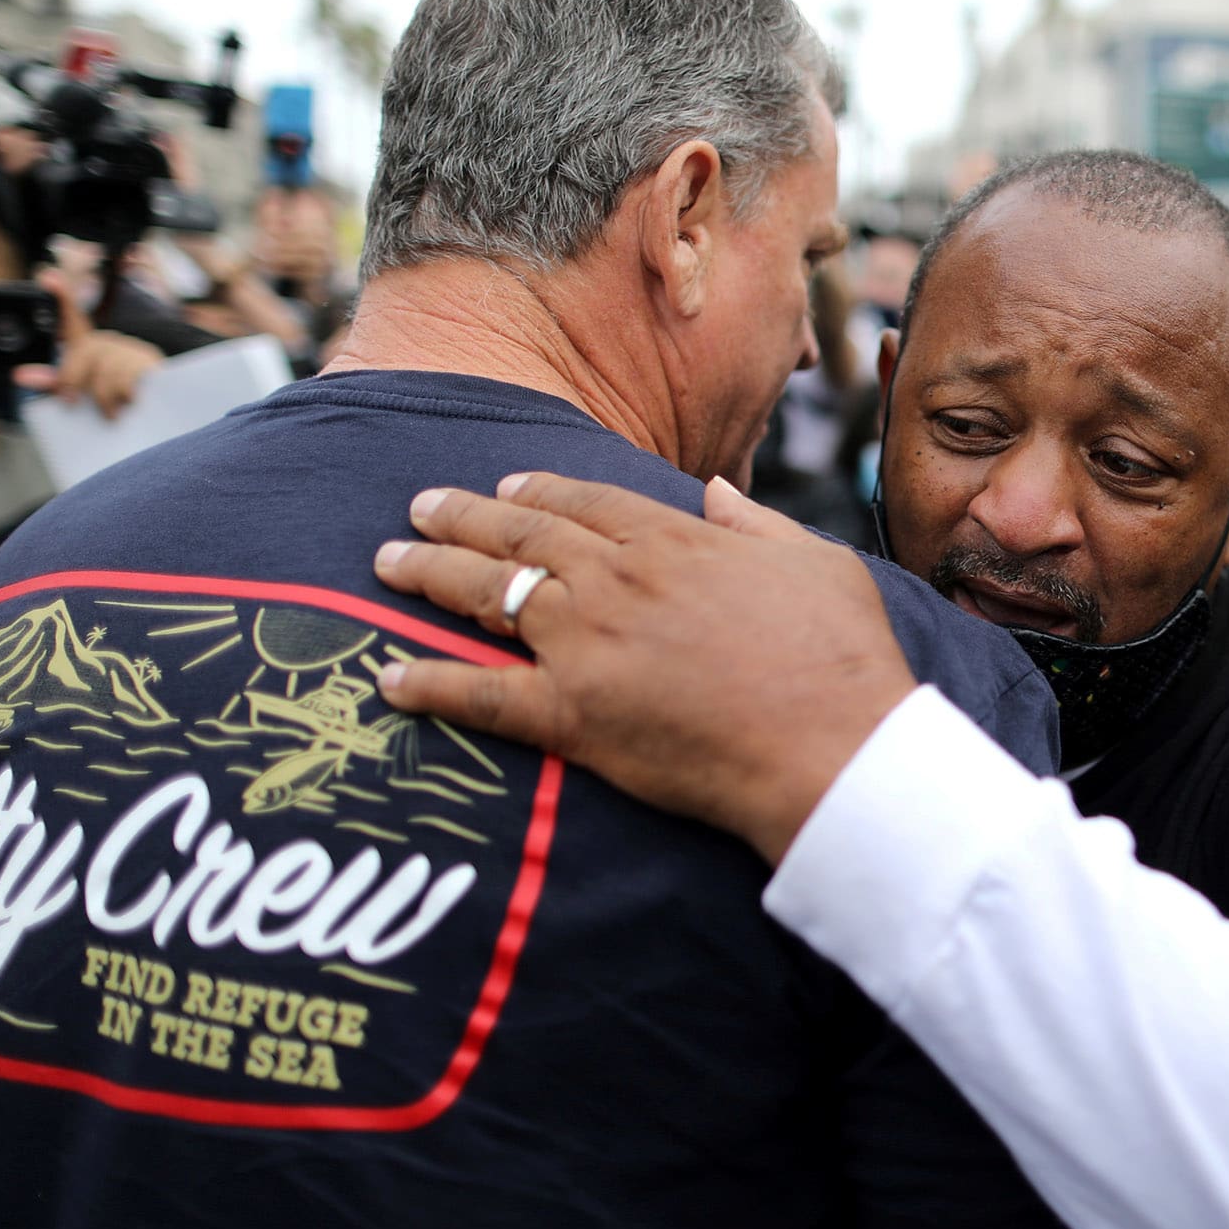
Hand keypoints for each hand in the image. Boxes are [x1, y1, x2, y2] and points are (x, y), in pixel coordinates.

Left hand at [12, 269, 162, 417]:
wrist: (159, 414)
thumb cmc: (116, 404)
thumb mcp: (83, 393)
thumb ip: (54, 382)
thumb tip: (19, 374)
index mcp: (92, 348)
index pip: (74, 319)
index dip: (62, 296)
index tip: (47, 275)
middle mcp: (112, 343)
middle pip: (85, 349)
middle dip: (71, 377)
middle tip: (69, 401)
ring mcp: (134, 350)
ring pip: (104, 368)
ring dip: (101, 396)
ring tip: (109, 413)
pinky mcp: (152, 363)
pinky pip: (126, 376)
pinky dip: (121, 394)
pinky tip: (129, 402)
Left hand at [371, 472, 917, 863]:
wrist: (832, 744)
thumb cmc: (842, 656)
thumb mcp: (814, 561)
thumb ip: (754, 521)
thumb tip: (713, 490)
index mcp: (675, 539)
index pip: (586, 500)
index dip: (537, 489)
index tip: (503, 485)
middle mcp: (617, 580)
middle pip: (520, 534)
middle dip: (460, 516)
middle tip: (417, 506)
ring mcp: (587, 644)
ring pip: (487, 595)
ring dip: (428, 574)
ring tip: (386, 562)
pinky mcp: (571, 715)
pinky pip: (479, 694)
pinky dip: (428, 683)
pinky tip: (387, 678)